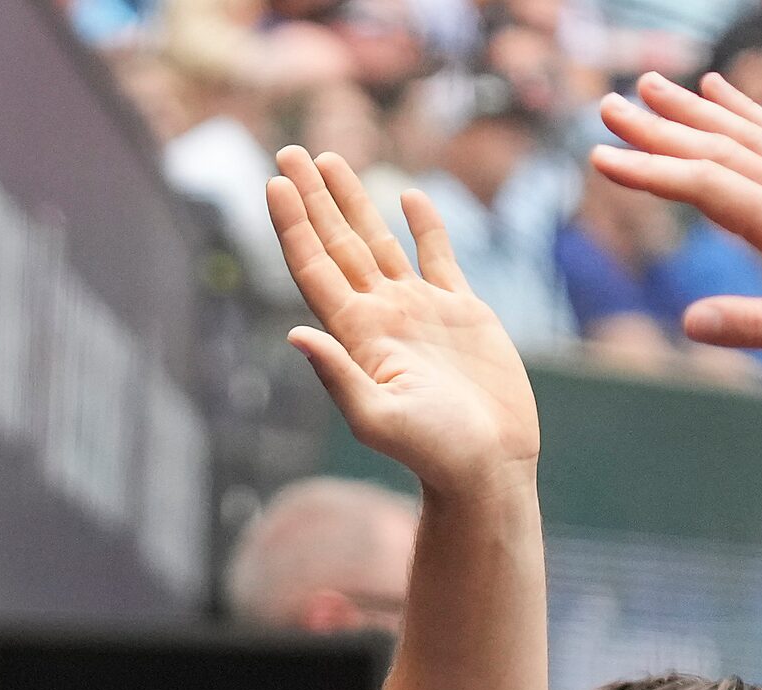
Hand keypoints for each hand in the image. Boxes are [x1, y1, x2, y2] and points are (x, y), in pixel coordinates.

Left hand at [267, 148, 538, 497]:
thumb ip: (337, 375)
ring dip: (354, 201)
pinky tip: (408, 196)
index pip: (315, 266)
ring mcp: (421, 311)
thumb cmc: (433, 451)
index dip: (293, 224)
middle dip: (313, 196)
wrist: (488, 466)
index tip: (273, 182)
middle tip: (288, 151)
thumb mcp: (376, 418)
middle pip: (338, 242)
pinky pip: (439, 257)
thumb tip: (294, 335)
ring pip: (379, 240)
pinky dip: (425, 225)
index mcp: (357, 333)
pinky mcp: (463, 313)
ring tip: (330, 159)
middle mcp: (382, 314)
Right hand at [592, 72, 761, 366]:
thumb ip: (753, 326)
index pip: (706, 187)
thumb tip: (690, 320)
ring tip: (654, 85)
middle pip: (717, 148)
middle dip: (658, 127)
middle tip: (609, 106)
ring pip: (746, 134)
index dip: (651, 171)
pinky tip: (723, 91)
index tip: (602, 157)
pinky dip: (746, 109)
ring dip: (694, 109)